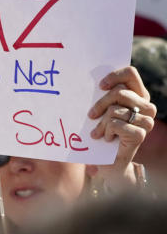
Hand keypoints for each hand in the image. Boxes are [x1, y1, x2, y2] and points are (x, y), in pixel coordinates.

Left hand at [87, 66, 155, 181]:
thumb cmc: (103, 130)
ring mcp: (147, 121)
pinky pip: (115, 124)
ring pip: (114, 110)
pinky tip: (107, 138)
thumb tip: (85, 79)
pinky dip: (106, 132)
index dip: (114, 76)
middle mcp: (147, 106)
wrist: (110, 160)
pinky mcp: (141, 134)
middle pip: (119, 92)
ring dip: (100, 123)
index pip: (131, 73)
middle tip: (91, 115)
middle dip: (100, 104)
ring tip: (98, 132)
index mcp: (139, 95)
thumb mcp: (103, 109)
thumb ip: (103, 95)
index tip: (100, 86)